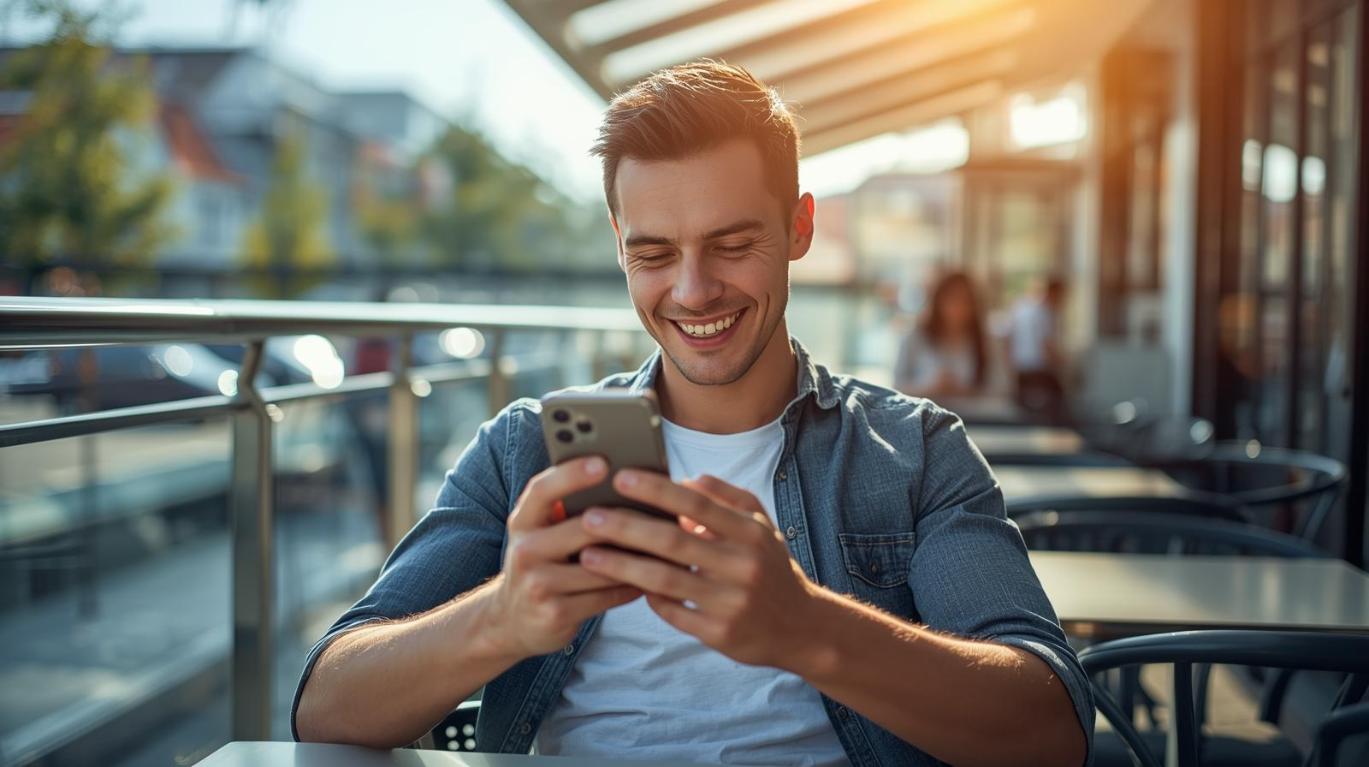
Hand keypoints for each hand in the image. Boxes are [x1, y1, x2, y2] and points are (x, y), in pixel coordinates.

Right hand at [487, 457, 641, 658]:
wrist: (513, 622)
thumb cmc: (543, 565)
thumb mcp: (541, 534)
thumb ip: (568, 512)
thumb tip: (624, 484)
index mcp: (523, 522)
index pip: (543, 490)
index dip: (572, 474)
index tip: (604, 462)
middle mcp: (525, 550)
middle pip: (583, 528)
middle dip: (625, 520)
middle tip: (661, 510)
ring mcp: (538, 584)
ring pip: (601, 565)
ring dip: (636, 557)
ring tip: (667, 545)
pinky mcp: (555, 613)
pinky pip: (605, 596)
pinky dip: (631, 586)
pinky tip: (651, 578)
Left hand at [578, 471, 821, 669]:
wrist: (801, 628)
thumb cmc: (770, 567)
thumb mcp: (760, 525)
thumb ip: (726, 497)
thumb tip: (685, 480)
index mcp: (750, 534)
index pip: (697, 504)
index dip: (656, 489)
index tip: (620, 477)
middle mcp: (742, 566)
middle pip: (673, 542)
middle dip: (626, 527)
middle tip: (589, 517)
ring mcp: (730, 602)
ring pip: (665, 580)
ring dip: (622, 566)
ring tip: (589, 555)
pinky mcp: (719, 634)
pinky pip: (672, 612)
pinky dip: (647, 597)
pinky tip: (622, 584)